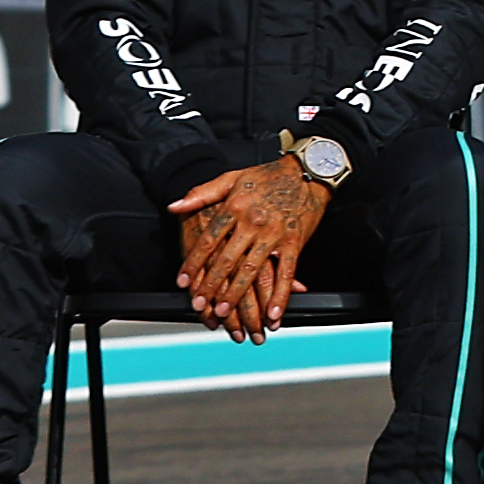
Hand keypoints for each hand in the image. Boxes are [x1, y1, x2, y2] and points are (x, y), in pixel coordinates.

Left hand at [166, 163, 326, 340]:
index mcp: (235, 207)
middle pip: (227, 260)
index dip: (193, 263)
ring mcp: (275, 234)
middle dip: (211, 286)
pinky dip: (281, 294)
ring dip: (238, 294)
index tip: (183, 282)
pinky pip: (287, 272)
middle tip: (199, 305)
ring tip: (226, 313)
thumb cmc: (269, 176)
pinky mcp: (295, 242)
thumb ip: (201, 194)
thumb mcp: (232, 178)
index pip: (208, 240)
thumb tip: (174, 206)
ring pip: (252, 269)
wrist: (309, 170)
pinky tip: (274, 313)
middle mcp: (253, 222)